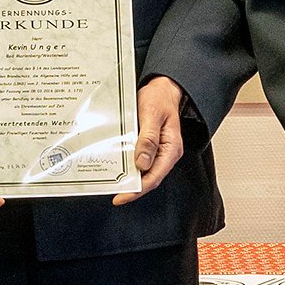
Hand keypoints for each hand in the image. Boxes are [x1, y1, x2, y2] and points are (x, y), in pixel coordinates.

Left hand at [115, 77, 187, 204]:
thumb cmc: (159, 98)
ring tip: (113, 184)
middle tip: (114, 194)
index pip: (154, 176)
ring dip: (130, 178)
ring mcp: (159, 151)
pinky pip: (140, 160)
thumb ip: (148, 139)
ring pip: (144, 171)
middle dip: (132, 188)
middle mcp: (166, 153)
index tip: (122, 196)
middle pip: (149, 178)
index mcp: (171, 148)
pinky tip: (119, 168)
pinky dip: (130, 166)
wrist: (162, 88)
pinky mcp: (150, 146)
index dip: (138, 189)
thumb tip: (142, 163)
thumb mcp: (151, 115)